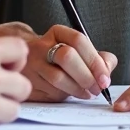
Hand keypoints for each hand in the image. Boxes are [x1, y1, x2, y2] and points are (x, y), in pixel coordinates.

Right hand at [0, 22, 117, 102]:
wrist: (23, 61)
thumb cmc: (57, 58)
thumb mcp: (76, 51)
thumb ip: (96, 57)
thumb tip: (107, 69)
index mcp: (57, 33)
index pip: (79, 40)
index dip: (95, 61)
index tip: (105, 78)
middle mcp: (41, 45)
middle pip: (67, 57)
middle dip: (87, 76)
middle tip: (97, 88)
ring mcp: (31, 64)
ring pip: (58, 78)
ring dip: (77, 90)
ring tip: (86, 93)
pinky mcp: (27, 82)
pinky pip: (49, 92)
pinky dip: (64, 96)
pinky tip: (69, 94)